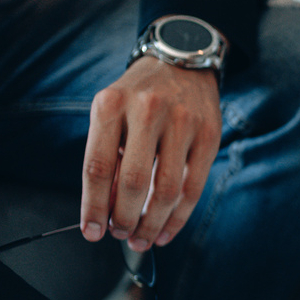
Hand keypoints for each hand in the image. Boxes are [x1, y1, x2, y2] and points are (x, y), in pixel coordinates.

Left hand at [79, 56, 221, 251]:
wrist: (180, 61)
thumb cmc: (138, 96)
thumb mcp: (111, 113)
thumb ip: (106, 156)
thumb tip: (104, 211)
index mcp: (111, 104)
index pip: (97, 166)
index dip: (93, 206)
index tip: (91, 231)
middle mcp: (147, 109)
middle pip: (132, 181)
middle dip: (123, 219)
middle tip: (119, 235)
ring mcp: (182, 121)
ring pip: (166, 189)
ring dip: (152, 223)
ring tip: (142, 238)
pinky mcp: (209, 135)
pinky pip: (193, 187)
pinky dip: (178, 217)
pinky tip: (166, 230)